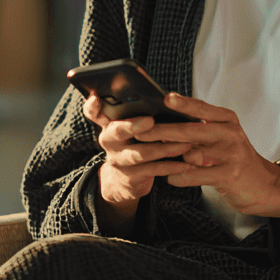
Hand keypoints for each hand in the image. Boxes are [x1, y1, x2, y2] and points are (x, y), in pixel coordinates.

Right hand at [82, 93, 193, 231]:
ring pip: (141, 153)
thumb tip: (167, 98)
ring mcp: (118, 160)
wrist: (123, 181)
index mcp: (108, 123)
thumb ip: (137, 113)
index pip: (93, 112)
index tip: (97, 99)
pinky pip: (153, 170)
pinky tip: (186, 164)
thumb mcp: (129, 128)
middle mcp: (109, 140)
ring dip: (165, 148)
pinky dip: (172, 166)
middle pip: (117, 130)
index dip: (92, 106)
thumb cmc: (133, 144)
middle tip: (150, 120)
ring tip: (186, 144)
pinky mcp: (131, 178)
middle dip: (133, 125)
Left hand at [139, 93, 279, 221]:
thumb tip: (166, 119)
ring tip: (150, 156)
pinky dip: (181, 176)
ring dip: (169, 156)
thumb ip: (200, 127)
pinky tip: (170, 177)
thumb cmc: (234, 157)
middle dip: (164, 131)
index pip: (202, 108)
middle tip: (142, 131)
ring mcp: (231, 154)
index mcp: (227, 120)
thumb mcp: (222, 136)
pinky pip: (198, 174)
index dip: (183, 103)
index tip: (166, 98)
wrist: (261, 185)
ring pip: (193, 153)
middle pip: (192, 130)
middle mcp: (230, 134)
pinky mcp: (230, 175)